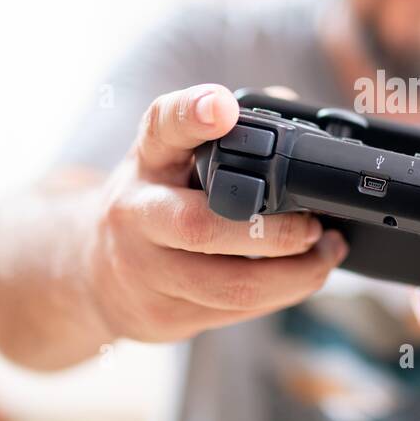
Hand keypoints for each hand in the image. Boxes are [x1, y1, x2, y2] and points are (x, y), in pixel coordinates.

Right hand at [83, 83, 347, 343]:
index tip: (223, 106)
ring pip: (229, 286)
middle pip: (199, 226)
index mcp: (148, 159)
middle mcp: (136, 212)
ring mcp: (145, 271)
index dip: (193, 113)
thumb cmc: (156, 199)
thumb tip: (289, 104)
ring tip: (327, 255)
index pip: (163, 126)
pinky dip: (282, 296)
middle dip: (272, 232)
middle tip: (314, 226)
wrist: (92, 270)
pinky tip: (304, 278)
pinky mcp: (163, 316)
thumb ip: (226, 130)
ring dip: (294, 275)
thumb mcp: (175, 155)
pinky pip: (236, 312)